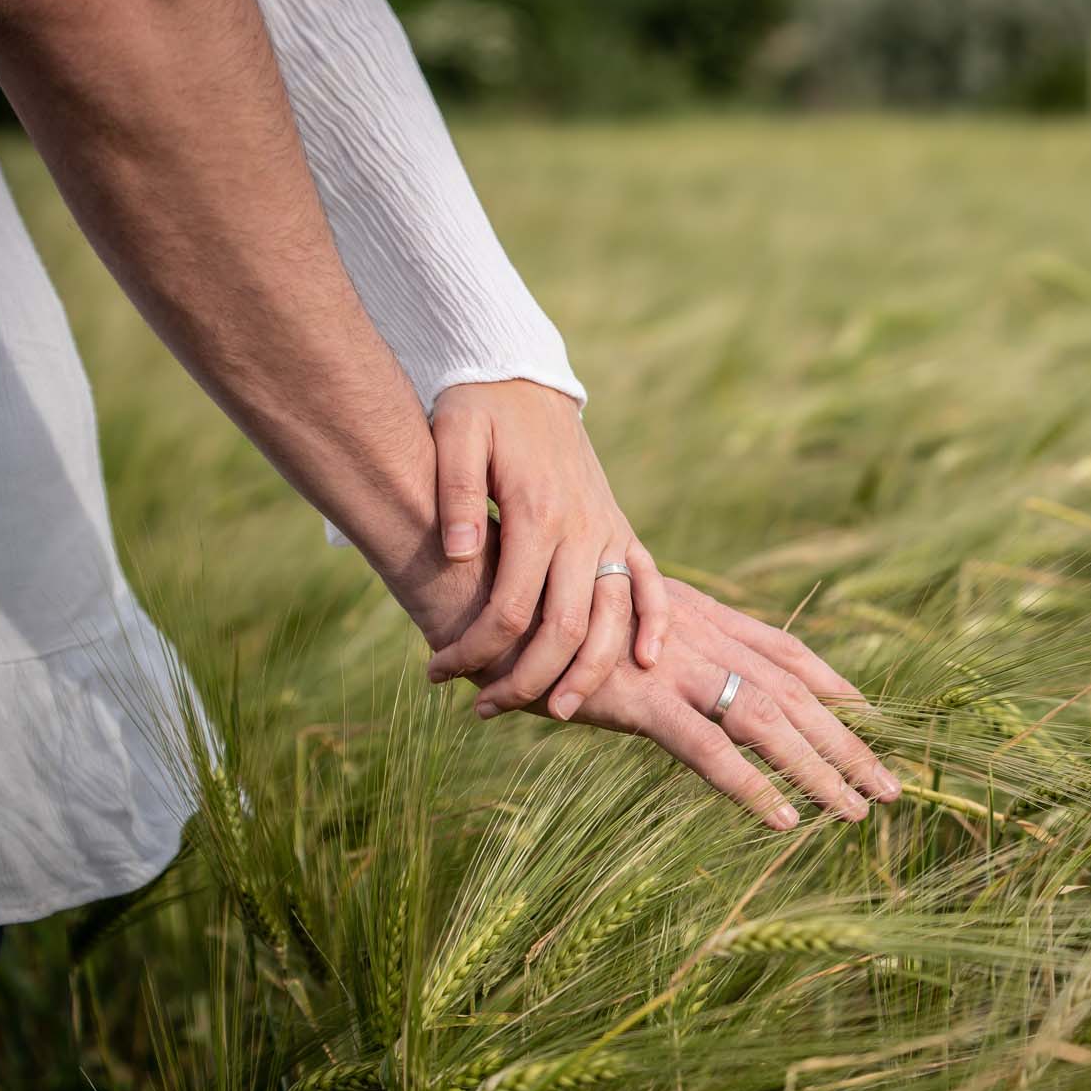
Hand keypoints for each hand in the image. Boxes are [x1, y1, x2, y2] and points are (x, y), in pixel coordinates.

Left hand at [423, 380, 667, 719]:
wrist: (525, 378)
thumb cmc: (479, 409)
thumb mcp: (454, 434)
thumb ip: (456, 493)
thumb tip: (457, 554)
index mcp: (536, 512)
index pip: (509, 607)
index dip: (474, 651)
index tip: (436, 670)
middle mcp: (581, 528)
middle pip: (565, 628)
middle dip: (525, 679)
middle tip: (485, 710)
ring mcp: (608, 530)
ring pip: (612, 619)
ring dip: (588, 673)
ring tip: (553, 712)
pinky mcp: (621, 529)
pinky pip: (650, 584)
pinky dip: (653, 623)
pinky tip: (645, 663)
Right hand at [471, 578, 901, 828]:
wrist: (492, 592)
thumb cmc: (546, 605)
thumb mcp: (616, 614)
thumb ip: (653, 634)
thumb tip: (667, 660)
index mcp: (701, 616)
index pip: (786, 647)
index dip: (833, 680)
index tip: (870, 712)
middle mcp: (703, 638)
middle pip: (797, 692)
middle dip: (849, 741)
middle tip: (894, 787)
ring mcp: (678, 668)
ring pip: (772, 724)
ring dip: (821, 770)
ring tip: (860, 812)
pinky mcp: (643, 701)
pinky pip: (711, 751)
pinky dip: (752, 786)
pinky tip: (785, 820)